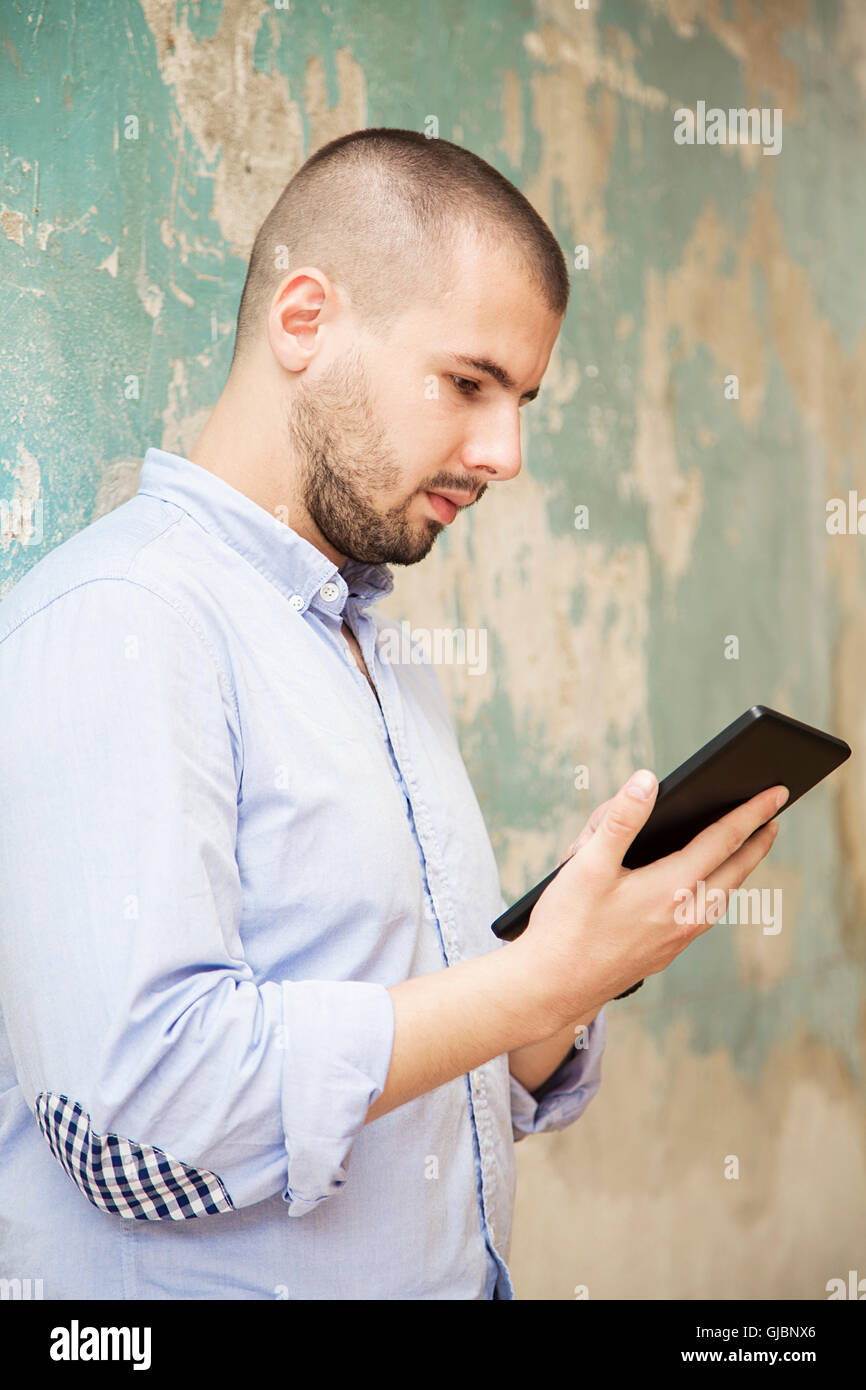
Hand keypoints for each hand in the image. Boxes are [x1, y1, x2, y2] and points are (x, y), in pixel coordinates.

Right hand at [513, 770, 786, 1026]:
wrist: (553, 989)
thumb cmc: (565, 925)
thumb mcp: (586, 864)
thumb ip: (620, 819)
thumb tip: (648, 780)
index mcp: (671, 887)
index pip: (724, 840)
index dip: (752, 812)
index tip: (777, 793)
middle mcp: (685, 915)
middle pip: (735, 871)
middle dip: (757, 841)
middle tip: (774, 817)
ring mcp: (677, 939)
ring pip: (723, 896)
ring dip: (740, 869)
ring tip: (747, 850)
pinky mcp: (664, 953)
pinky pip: (705, 916)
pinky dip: (718, 892)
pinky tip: (705, 890)